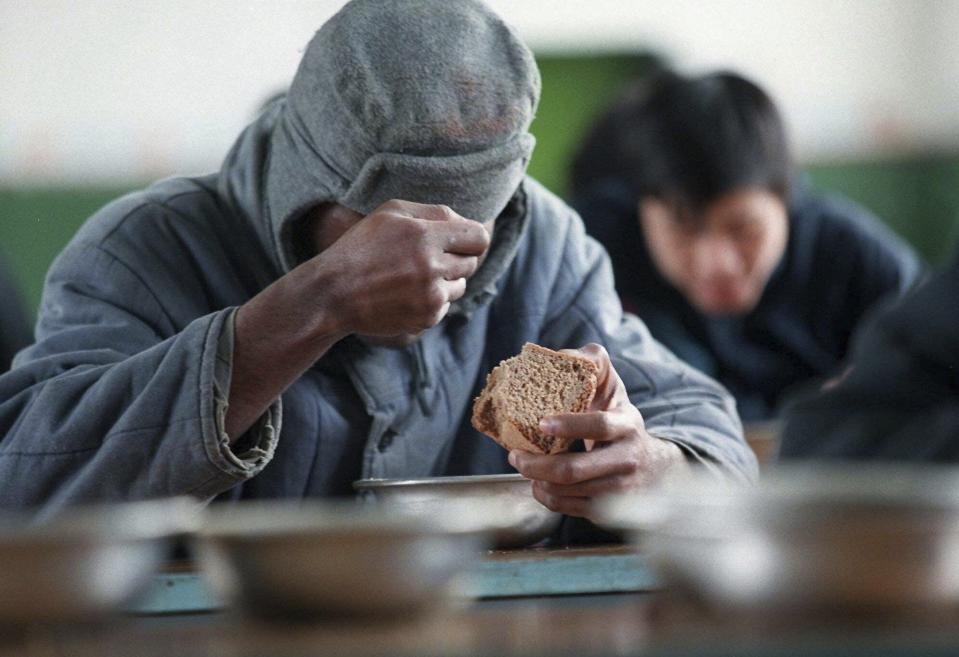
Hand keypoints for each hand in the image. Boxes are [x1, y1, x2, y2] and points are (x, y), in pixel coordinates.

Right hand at [312, 200, 490, 337]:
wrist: (334, 293)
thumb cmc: (361, 247)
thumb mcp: (391, 213)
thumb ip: (434, 212)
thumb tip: (466, 222)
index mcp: (425, 235)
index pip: (479, 237)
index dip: (472, 239)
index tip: (461, 242)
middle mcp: (432, 266)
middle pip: (472, 262)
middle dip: (456, 258)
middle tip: (428, 258)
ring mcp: (431, 295)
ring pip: (460, 286)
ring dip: (445, 281)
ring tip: (413, 277)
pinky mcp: (427, 318)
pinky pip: (445, 306)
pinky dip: (432, 301)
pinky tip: (405, 295)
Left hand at [508, 343, 689, 518]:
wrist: (654, 466)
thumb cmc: (619, 417)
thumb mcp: (613, 387)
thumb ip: (593, 362)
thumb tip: (562, 354)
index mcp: (627, 425)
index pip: (599, 426)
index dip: (569, 425)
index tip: (541, 422)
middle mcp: (626, 459)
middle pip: (575, 470)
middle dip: (537, 465)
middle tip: (514, 455)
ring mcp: (619, 488)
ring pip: (569, 492)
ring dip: (537, 481)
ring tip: (522, 466)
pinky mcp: (608, 509)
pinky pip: (570, 508)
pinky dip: (547, 498)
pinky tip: (538, 484)